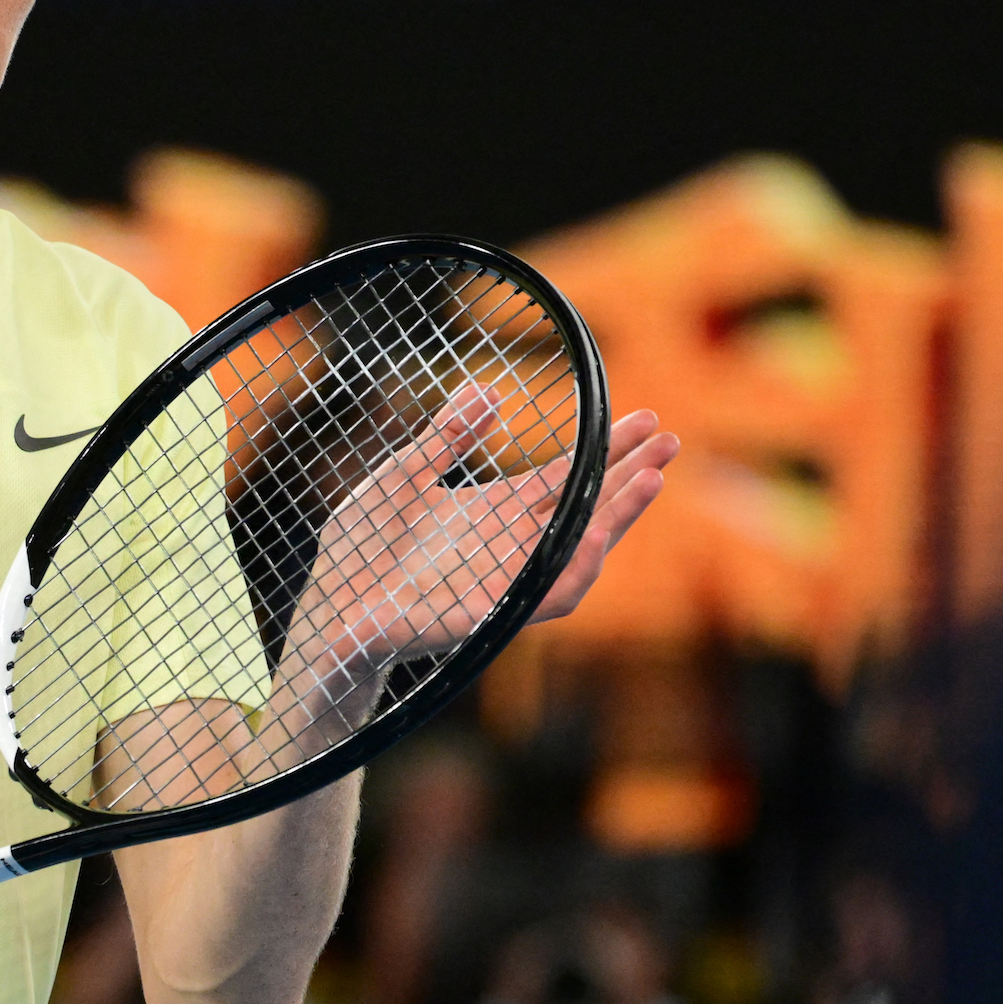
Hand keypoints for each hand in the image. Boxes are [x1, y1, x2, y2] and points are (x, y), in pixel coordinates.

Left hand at [286, 392, 674, 684]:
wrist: (330, 603)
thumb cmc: (363, 545)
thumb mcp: (405, 475)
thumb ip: (446, 436)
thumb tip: (489, 389)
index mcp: (499, 511)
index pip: (569, 477)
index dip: (609, 450)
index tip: (646, 419)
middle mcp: (513, 546)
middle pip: (588, 509)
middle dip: (632, 477)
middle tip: (672, 440)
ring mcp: (506, 581)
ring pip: (582, 554)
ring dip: (617, 520)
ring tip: (650, 481)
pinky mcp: (490, 614)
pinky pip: (546, 597)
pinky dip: (574, 571)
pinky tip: (595, 540)